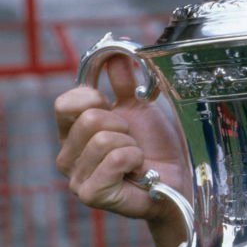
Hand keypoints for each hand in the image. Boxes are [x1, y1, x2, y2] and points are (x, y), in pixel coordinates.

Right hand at [55, 55, 188, 221]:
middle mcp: (68, 155)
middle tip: (133, 140)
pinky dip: (135, 159)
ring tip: (137, 158)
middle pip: (89, 119)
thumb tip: (114, 52)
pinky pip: (115, 159)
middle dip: (122, 124)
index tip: (115, 109)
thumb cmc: (157, 147)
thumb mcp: (141, 107)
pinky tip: (138, 170)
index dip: (95, 99)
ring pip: (103, 139)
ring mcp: (76, 178)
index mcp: (72, 132)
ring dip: (131, 145)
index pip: (66, 103)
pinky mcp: (91, 194)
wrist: (179, 178)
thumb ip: (124, 80)